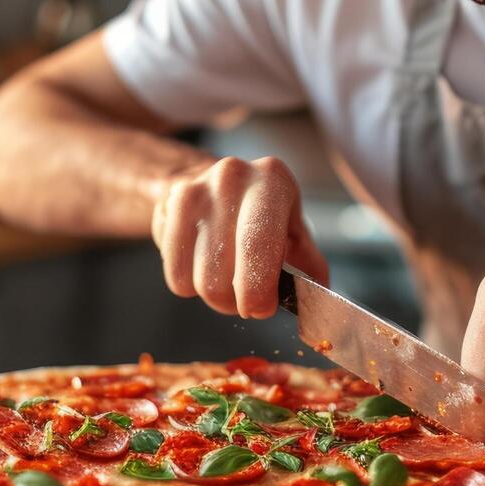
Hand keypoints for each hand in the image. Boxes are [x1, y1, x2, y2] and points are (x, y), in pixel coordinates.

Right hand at [150, 156, 329, 318]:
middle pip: (221, 275)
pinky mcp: (166, 208)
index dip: (257, 288)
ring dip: (214, 296)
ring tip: (227, 278)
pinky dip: (190, 284)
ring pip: (197, 281)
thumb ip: (309, 268)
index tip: (260, 308)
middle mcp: (231, 176)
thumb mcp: (295, 234)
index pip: (258, 243)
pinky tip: (203, 264)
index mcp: (272, 180)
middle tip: (246, 298)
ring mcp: (193, 191)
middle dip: (235, 302)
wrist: (217, 188)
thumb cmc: (264, 218)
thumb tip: (318, 306)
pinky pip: (175, 275)